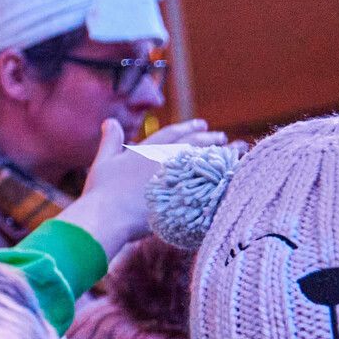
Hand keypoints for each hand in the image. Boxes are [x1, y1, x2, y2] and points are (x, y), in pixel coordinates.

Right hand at [53, 119, 219, 260]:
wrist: (108, 216)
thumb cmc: (101, 192)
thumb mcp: (103, 162)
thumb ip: (110, 141)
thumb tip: (109, 121)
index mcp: (147, 151)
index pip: (172, 134)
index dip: (187, 128)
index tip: (202, 125)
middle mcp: (166, 160)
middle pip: (194, 144)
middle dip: (210, 138)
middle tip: (222, 137)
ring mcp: (178, 178)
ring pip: (207, 160)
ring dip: (224, 153)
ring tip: (238, 150)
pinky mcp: (185, 196)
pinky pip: (212, 182)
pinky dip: (225, 176)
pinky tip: (234, 174)